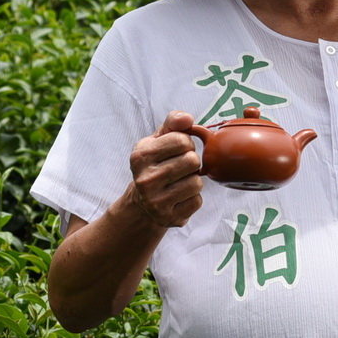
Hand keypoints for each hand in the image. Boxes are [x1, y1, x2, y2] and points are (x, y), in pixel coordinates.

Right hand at [117, 111, 205, 230]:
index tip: (177, 150)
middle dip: (191, 162)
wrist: (142, 202)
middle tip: (180, 168)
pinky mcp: (168, 218)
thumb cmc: (156, 164)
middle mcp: (144, 180)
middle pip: (192, 161)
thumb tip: (188, 119)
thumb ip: (173, 123)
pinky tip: (179, 197)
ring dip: (193, 180)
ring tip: (179, 182)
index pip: (182, 140)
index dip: (186, 143)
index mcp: (140, 156)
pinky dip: (193, 198)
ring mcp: (155, 202)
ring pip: (197, 182)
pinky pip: (197, 201)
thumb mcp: (158, 139)